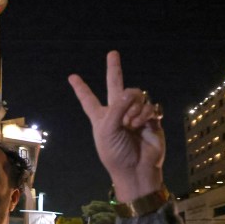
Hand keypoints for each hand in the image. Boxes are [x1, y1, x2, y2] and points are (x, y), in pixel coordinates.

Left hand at [68, 51, 164, 201]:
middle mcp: (117, 113)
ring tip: (132, 125)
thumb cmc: (116, 153)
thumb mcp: (108, 129)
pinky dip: (146, 114)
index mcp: (101, 117)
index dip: (81, 88)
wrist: (137, 170)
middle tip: (112, 53)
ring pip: (138, 96)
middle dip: (114, 69)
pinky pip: (151, 106)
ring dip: (135, 109)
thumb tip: (132, 92)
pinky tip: (144, 124)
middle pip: (115, 86)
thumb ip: (117, 107)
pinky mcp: (152, 120)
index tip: (72, 77)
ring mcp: (135, 115)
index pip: (88, 99)